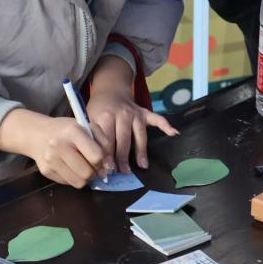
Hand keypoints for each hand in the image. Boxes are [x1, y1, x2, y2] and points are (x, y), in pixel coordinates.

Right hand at [0, 110, 107, 188]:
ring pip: (79, 182)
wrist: (38, 134)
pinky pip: (69, 183)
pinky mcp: (46, 171)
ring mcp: (51, 160)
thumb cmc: (68, 130)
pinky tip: (70, 167)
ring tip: (83, 167)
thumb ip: (104, 143)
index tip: (103, 161)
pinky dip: (74, 178)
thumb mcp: (88, 127)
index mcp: (73, 131)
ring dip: (85, 178)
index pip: (96, 156)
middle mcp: (59, 145)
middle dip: (95, 172)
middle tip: (94, 166)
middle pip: (87, 173)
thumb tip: (109, 167)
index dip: (104, 162)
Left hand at [87, 55, 177, 172]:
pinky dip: (165, 125)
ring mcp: (135, 113)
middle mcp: (122, 114)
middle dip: (123, 157)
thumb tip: (97, 161)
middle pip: (124, 139)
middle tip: (124, 172)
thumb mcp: (89, 120)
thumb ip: (94, 137)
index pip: (106, 139)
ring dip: (141, 151)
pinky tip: (173, 133)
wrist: (110, 91)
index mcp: (105, 116)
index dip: (107, 155)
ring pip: (139, 134)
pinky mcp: (145, 113)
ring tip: (142, 165)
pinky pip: (157, 119)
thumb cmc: (98, 110)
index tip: (108, 169)